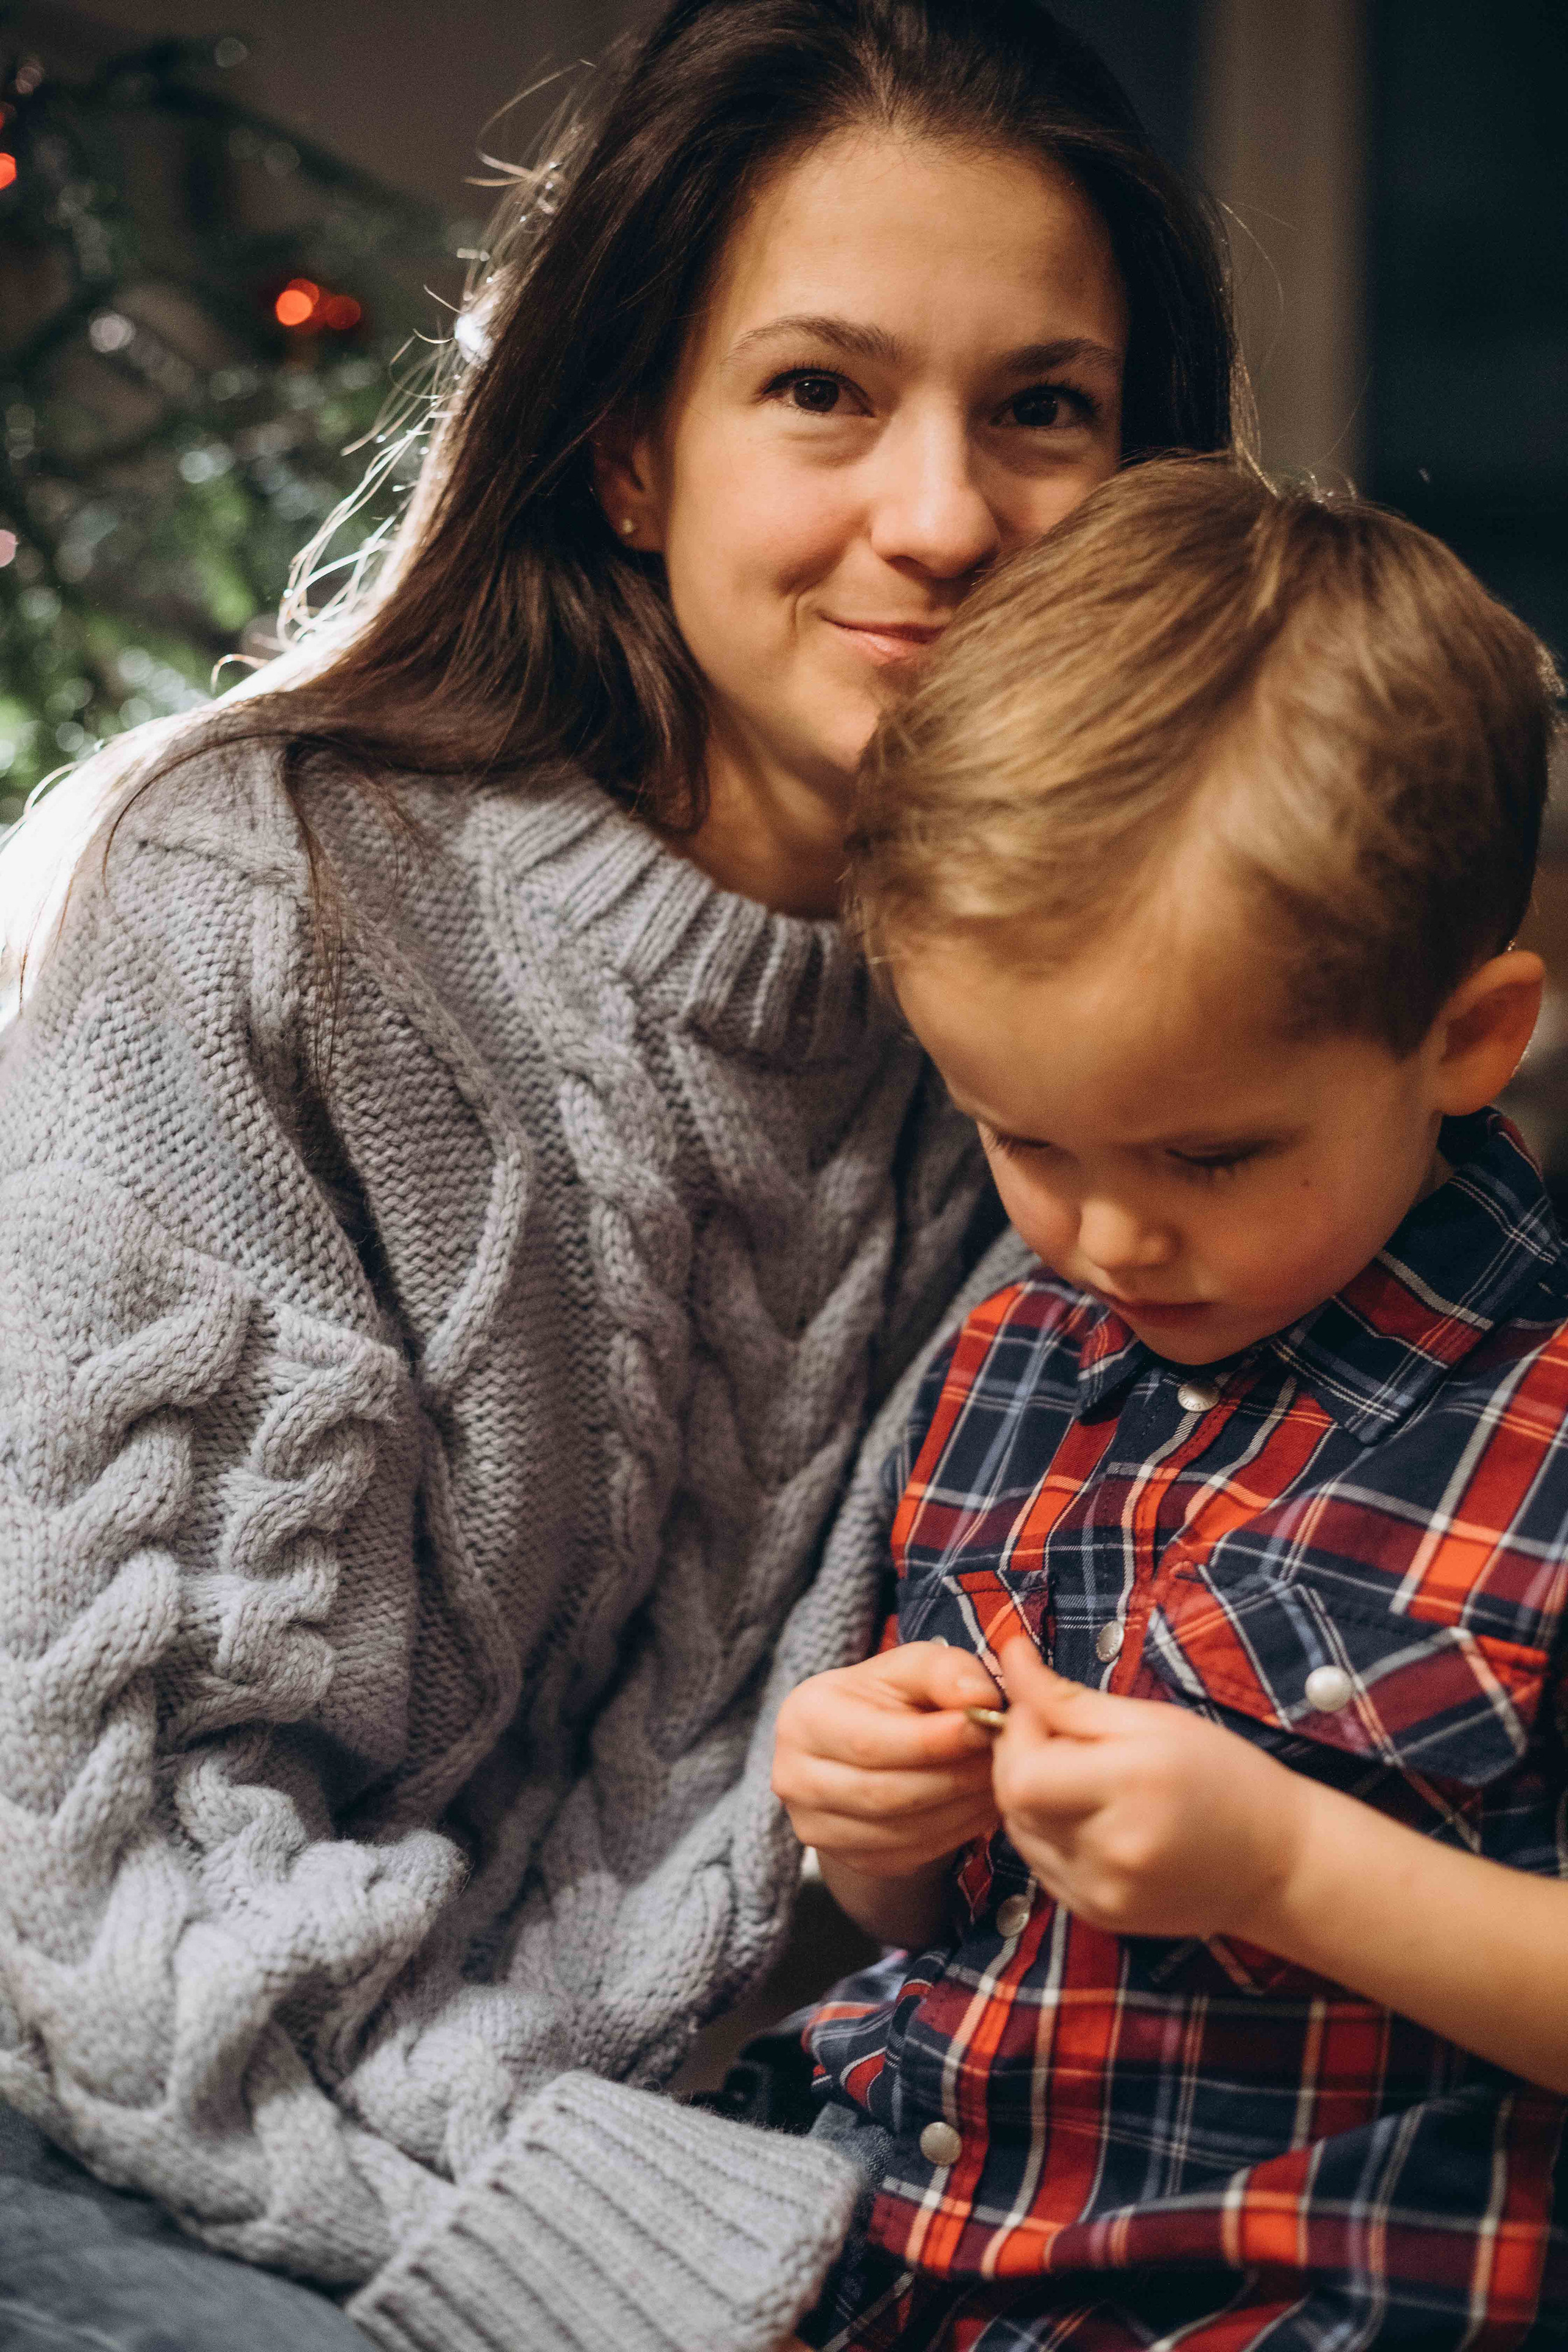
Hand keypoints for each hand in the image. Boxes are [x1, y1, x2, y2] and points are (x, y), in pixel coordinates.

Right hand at [772, 1643, 1002, 1879]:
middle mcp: (795, 1778)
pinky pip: (910, 1854)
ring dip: (962, 1808)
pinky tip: (979, 1805)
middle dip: (955, 1777)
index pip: (870, 1742)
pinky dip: (955, 1832)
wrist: (862, 1746)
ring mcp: (816, 1827)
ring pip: (903, 1830)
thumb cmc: (888, 1698)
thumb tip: (980, 1699)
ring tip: (998, 1779)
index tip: (986, 1726)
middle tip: (1004, 1758)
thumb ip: (944, 1671)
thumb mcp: (911, 1668)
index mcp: (804, 1718)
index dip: (933, 1740)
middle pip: (886, 1793)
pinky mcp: (847, 1859)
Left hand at [992, 1637, 1307, 1942]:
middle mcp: (1114, 1851)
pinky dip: (1046, 1832)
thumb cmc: (1224, 1775)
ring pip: (1021, 1834)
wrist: (1279, 1862)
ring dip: (1029, 1796)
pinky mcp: (1099, 1915)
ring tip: (1076, 1775)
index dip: (1018, 1732)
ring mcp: (1104, 1892)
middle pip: (1015, 1803)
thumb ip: (1068, 1698)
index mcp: (1133, 1788)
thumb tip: (1008, 1656)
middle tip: (1057, 1736)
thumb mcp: (1153, 1721)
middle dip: (1019, 1757)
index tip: (1041, 1709)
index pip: (1023, 1772)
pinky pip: (1042, 1865)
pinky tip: (1085, 1813)